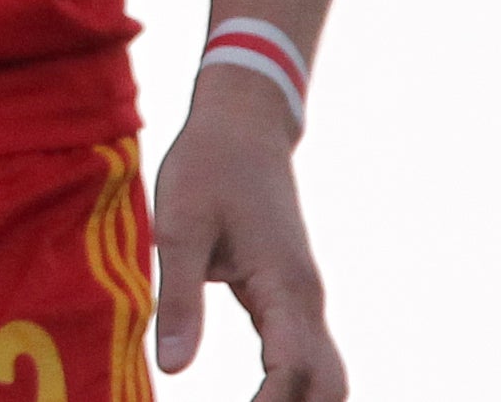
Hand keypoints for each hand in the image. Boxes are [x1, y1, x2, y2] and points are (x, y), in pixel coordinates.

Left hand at [155, 84, 345, 400]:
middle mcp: (306, 301)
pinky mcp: (289, 298)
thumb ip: (179, 298)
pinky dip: (291, 390)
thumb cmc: (207, 167)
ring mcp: (303, 301)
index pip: (292, 373)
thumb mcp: (180, 227)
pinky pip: (304, 357)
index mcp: (285, 287)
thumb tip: (172, 370)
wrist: (242, 125)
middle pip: (327, 387)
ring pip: (324, 376)